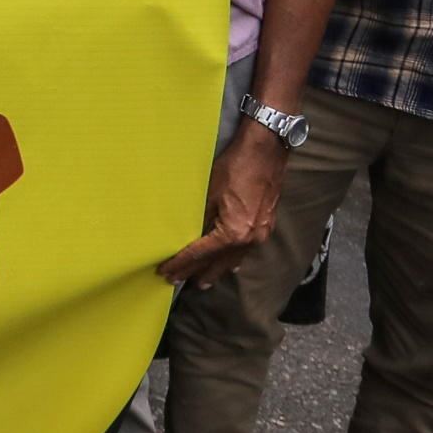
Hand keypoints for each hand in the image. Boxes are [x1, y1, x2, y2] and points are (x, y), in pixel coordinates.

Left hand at [159, 123, 287, 287]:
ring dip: (216, 270)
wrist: (267, 151)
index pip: (200, 254)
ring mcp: (260, 234)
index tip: (166, 271)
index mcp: (233, 233)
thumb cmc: (237, 167)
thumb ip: (200, 219)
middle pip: (217, 263)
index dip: (181, 264)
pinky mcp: (265, 225)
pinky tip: (230, 265)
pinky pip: (246, 250)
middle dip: (196, 272)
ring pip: (233, 259)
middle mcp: (249, 239)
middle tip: (177, 281)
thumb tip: (188, 235)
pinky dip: (233, 258)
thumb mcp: (209, 193)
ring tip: (202, 281)